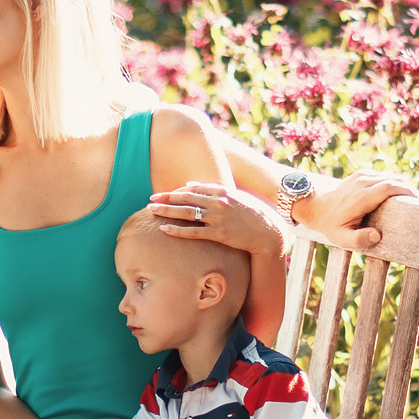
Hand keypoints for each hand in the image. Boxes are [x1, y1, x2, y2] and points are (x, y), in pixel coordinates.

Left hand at [149, 181, 286, 260]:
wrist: (267, 231)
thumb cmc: (250, 213)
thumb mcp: (233, 196)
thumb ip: (211, 189)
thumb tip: (190, 185)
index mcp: (221, 192)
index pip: (192, 190)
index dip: (175, 192)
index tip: (162, 194)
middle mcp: (218, 203)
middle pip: (186, 199)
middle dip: (166, 199)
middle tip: (150, 199)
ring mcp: (218, 218)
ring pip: (186, 213)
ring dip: (167, 211)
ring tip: (151, 211)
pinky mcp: (219, 234)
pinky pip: (194, 232)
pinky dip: (178, 230)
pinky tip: (164, 229)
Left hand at [306, 170, 414, 250]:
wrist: (315, 206)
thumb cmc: (330, 225)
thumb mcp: (341, 238)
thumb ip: (359, 239)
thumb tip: (378, 235)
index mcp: (361, 197)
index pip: (389, 187)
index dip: (407, 192)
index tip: (418, 202)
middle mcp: (362, 182)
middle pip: (394, 179)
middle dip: (410, 189)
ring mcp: (362, 175)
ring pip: (390, 175)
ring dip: (403, 185)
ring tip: (413, 199)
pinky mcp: (362, 174)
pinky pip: (383, 175)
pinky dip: (394, 182)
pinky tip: (399, 194)